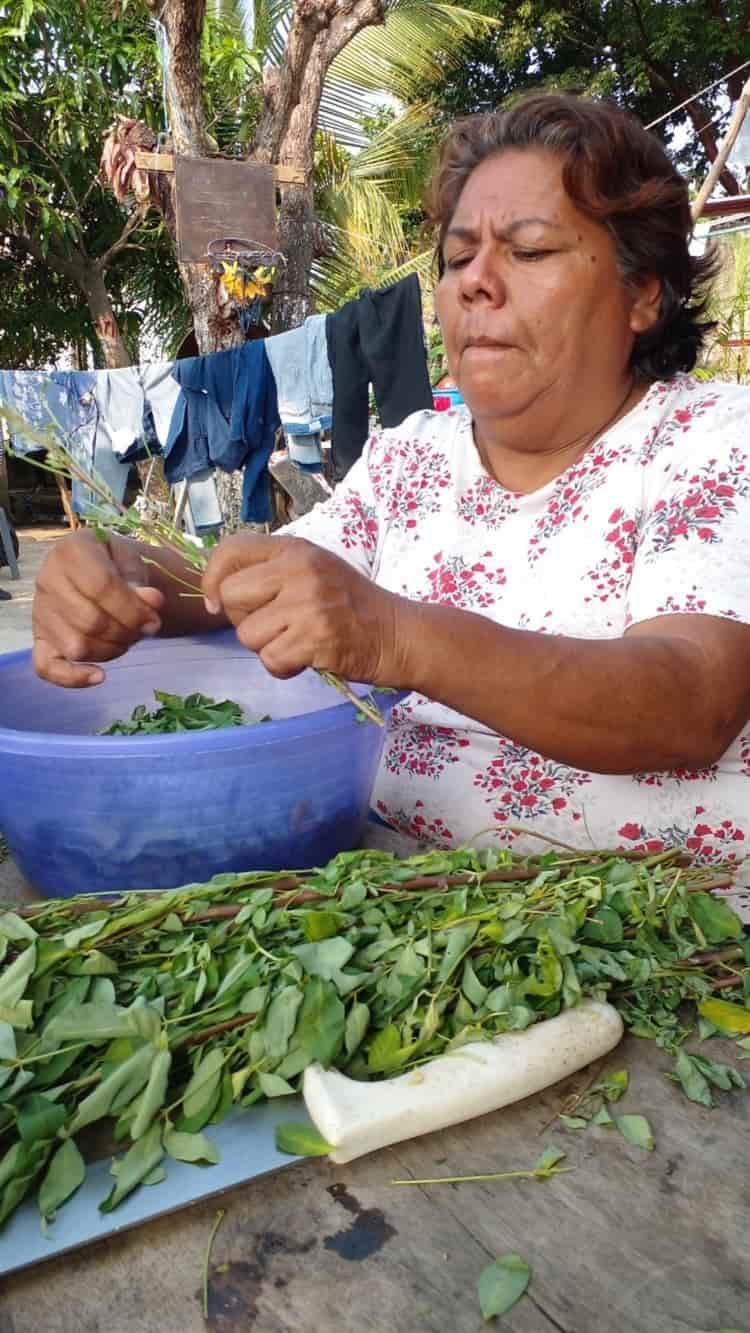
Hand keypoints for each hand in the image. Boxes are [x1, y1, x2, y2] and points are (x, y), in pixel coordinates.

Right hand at [32, 530, 164, 686]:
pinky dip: (73, 678)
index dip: (132, 609)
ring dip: (111, 651)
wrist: (99, 570)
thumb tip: (152, 601)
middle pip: (89, 621)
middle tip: (144, 631)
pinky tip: (99, 676)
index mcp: (71, 552)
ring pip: (76, 647)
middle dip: (126, 632)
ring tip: (127, 640)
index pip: (100, 586)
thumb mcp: (132, 563)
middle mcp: (47, 580)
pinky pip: (46, 667)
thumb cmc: (116, 565)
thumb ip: (141, 582)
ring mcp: (40, 612)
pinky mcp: (40, 639)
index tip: (153, 621)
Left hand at [202, 533, 409, 684]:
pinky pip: (270, 660)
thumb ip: (270, 573)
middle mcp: (299, 571)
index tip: (215, 601)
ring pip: (247, 635)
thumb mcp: (313, 570)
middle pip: (230, 597)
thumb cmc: (351, 605)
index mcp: (295, 550)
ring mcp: (307, 604)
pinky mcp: (314, 638)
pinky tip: (306, 658)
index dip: (211, 578)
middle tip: (273, 625)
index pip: (231, 550)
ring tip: (296, 641)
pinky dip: (284, 667)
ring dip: (266, 647)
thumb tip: (215, 592)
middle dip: (242, 619)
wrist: (397, 634)